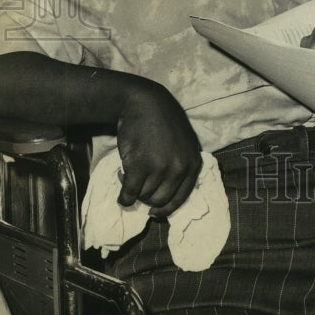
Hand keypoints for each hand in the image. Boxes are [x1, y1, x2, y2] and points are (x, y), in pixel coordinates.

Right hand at [116, 82, 201, 217]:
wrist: (143, 102)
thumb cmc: (161, 122)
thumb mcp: (182, 143)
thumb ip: (180, 166)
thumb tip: (165, 199)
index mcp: (193, 163)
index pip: (180, 198)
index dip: (166, 208)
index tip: (155, 211)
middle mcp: (180, 168)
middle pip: (160, 200)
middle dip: (147, 197)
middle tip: (138, 183)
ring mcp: (160, 168)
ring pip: (144, 196)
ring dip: (134, 190)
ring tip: (130, 172)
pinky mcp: (140, 166)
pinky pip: (129, 194)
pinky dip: (123, 196)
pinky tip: (121, 187)